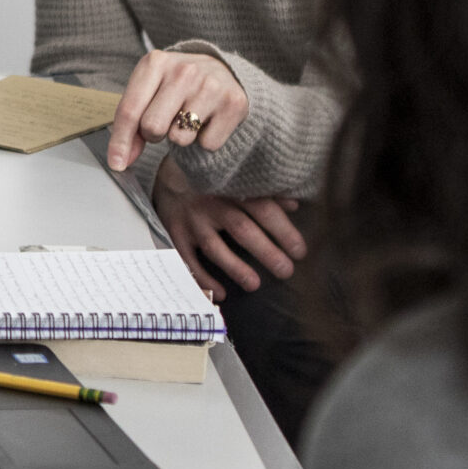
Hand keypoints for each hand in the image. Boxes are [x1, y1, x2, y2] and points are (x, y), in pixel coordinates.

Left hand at [107, 49, 247, 171]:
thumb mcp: (148, 91)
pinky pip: (208, 144)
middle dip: (153, 134)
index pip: (129, 110)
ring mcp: (211, 86)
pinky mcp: (234, 104)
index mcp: (155, 62)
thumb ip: (131, 123)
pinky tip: (209, 120)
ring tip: (188, 116)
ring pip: (180, 138)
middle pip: (152, 127)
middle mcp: (184, 71)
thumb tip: (120, 161)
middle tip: (165, 121)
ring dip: (181, 136)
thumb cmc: (176, 85)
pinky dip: (206, 139)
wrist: (222, 72)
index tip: (116, 164)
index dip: (120, 142)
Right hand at [152, 156, 304, 299]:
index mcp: (233, 189)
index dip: (283, 231)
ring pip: (214, 247)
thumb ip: (266, 192)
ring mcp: (192, 220)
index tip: (299, 252)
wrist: (168, 175)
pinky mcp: (175, 233)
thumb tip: (294, 205)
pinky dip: (202, 278)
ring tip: (254, 285)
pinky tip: (220, 293)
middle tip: (285, 271)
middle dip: (266, 252)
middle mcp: (212, 204)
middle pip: (241, 229)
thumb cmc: (213, 181)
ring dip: (234, 267)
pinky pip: (187, 259)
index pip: (263, 209)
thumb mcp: (238, 180)